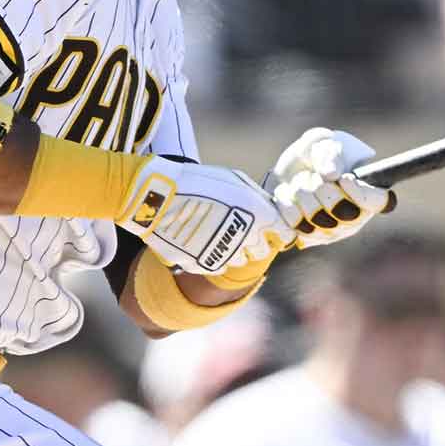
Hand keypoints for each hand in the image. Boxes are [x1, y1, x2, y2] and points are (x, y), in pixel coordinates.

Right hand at [117, 158, 295, 274]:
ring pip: (241, 260)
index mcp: (258, 214)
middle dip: (257, 241)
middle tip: (242, 228)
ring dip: (235, 249)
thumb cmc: (199, 182)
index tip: (272, 229)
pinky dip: (215, 256)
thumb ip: (258, 197)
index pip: (285, 234)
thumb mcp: (234, 180)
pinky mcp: (204, 264)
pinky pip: (219, 266)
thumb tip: (271, 209)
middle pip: (263, 250)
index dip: (280, 231)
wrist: (159, 196)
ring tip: (218, 231)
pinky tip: (204, 240)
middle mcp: (246, 237)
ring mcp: (225, 254)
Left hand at [265, 128, 394, 248]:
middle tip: (314, 176)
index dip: (363, 194)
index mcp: (368, 192)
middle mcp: (354, 217)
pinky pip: (294, 223)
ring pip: (316, 218)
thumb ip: (330, 153)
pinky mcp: (307, 238)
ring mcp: (331, 232)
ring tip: (300, 182)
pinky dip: (286, 201)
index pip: (382, 202)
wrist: (284, 172)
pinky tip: (288, 193)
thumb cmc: (312, 157)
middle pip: (343, 211)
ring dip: (302, 192)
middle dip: (321, 187)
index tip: (344, 179)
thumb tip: (331, 174)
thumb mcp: (322, 143)